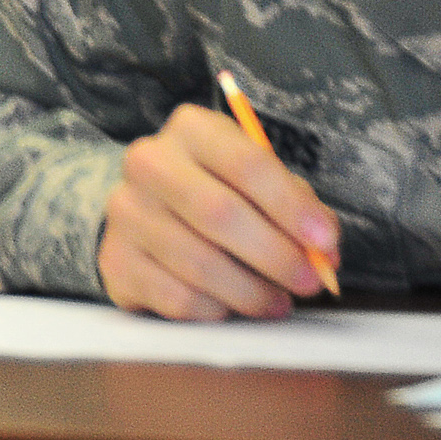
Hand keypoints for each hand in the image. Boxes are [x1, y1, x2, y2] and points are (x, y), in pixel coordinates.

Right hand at [97, 103, 339, 321]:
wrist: (145, 212)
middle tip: (309, 282)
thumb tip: (323, 250)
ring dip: (250, 291)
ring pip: (198, 262)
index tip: (325, 241)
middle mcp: (149, 162)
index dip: (291, 206)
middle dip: (275, 254)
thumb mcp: (257, 182)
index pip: (247, 163)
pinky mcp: (116, 260)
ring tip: (277, 301)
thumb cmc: (218, 192)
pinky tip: (231, 307)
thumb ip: (296, 207)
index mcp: (191, 129)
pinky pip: (176, 297)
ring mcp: (126, 212)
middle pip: (220, 213)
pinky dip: (216, 310)